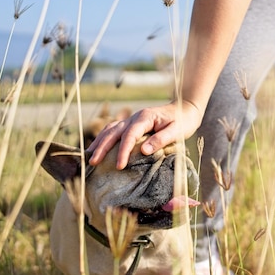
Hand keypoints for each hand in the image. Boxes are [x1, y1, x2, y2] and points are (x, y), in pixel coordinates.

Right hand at [87, 100, 202, 169]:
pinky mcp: (132, 123)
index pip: (130, 136)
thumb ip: (160, 140)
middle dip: (102, 147)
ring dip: (99, 142)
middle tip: (93, 162)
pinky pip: (114, 129)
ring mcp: (132, 119)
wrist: (185, 108)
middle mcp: (135, 117)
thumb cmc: (183, 121)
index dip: (123, 151)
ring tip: (89, 156)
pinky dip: (104, 138)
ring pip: (110, 129)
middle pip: (114, 132)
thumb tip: (143, 151)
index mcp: (145, 118)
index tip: (120, 165)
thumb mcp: (176, 131)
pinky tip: (98, 147)